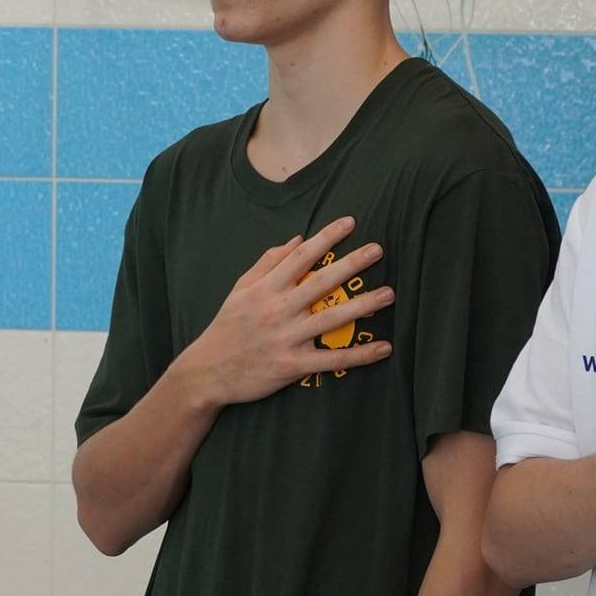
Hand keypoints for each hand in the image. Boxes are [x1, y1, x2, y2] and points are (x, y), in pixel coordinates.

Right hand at [175, 216, 394, 406]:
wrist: (206, 372)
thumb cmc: (227, 327)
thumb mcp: (240, 289)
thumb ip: (268, 263)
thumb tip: (297, 239)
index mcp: (266, 289)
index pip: (301, 256)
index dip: (327, 238)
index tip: (351, 223)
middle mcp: (278, 310)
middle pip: (322, 282)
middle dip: (352, 264)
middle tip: (378, 249)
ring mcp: (286, 338)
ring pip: (332, 318)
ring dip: (363, 305)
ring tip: (389, 294)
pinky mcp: (292, 365)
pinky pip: (332, 359)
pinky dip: (360, 354)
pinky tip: (384, 347)